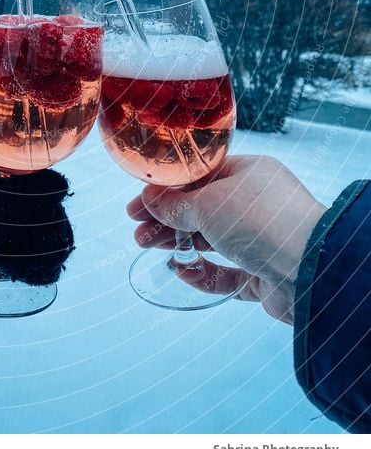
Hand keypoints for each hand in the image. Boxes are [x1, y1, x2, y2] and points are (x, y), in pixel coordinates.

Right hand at [128, 155, 324, 323]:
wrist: (310, 269)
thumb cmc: (262, 221)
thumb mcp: (209, 204)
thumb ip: (176, 205)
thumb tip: (150, 200)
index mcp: (249, 174)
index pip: (201, 178)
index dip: (168, 190)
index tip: (140, 202)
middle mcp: (256, 204)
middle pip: (202, 210)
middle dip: (167, 219)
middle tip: (138, 229)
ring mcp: (261, 240)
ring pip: (211, 240)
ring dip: (179, 243)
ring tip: (147, 247)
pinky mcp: (263, 274)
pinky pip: (226, 272)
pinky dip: (202, 272)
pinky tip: (181, 270)